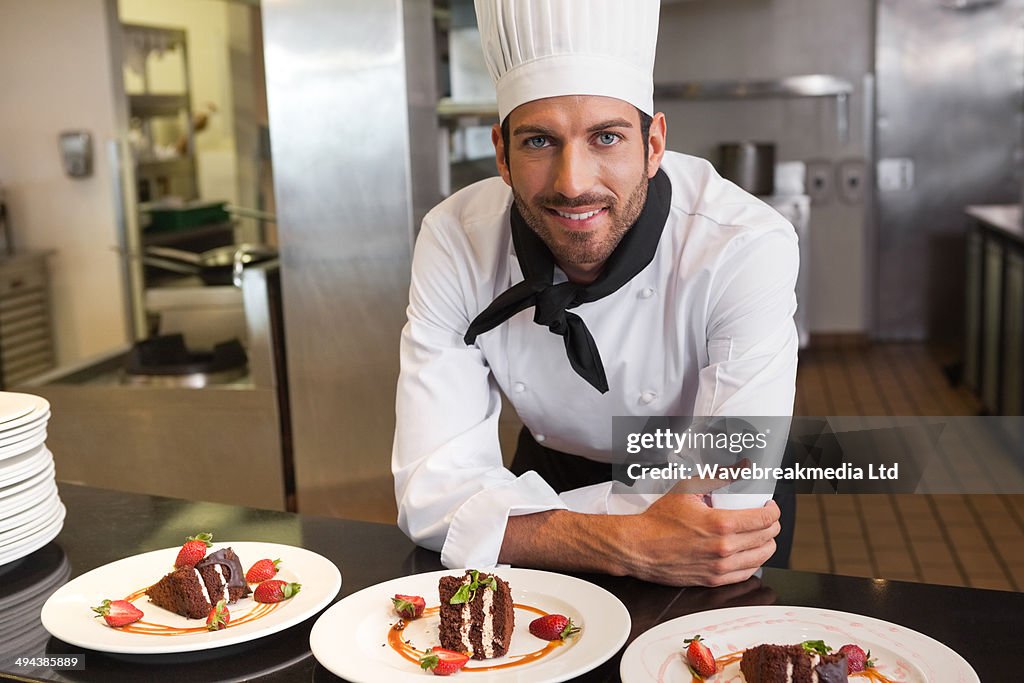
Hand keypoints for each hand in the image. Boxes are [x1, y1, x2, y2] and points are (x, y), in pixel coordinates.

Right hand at [621, 488, 780, 586]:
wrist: (640, 547)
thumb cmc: (659, 520)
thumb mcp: (687, 490)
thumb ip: (716, 478)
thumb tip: (737, 469)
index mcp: (722, 524)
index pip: (765, 519)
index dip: (773, 511)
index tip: (769, 506)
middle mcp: (725, 548)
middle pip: (768, 538)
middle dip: (771, 525)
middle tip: (764, 518)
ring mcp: (721, 567)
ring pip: (762, 557)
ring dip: (765, 544)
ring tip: (758, 534)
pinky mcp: (714, 580)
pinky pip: (747, 573)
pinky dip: (752, 561)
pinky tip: (747, 552)